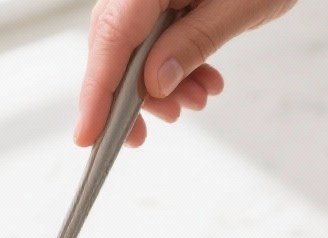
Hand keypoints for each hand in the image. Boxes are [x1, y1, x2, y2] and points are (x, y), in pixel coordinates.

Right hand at [75, 0, 295, 146]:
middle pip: (115, 47)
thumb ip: (193, 43)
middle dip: (133, 95)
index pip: (112, 39)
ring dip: (160, 85)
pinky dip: (175, 67)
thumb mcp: (238, 6)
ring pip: (134, 49)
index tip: (88, 135)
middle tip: (154, 128)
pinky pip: (155, 38)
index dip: (97, 92)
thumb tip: (154, 84)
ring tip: (197, 98)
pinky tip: (202, 81)